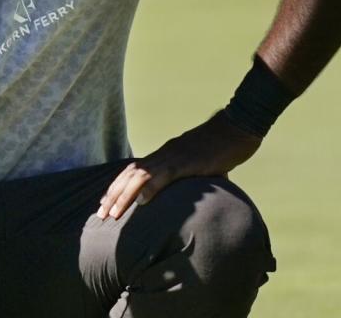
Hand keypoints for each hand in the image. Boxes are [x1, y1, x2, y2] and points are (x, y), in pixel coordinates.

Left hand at [96, 110, 261, 219]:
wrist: (239, 126)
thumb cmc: (225, 145)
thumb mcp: (204, 164)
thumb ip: (195, 177)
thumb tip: (196, 194)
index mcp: (167, 154)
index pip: (134, 170)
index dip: (118, 187)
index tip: (105, 203)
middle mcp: (165, 154)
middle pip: (131, 173)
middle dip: (113, 195)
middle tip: (100, 214)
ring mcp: (175, 156)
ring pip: (142, 175)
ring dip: (124, 196)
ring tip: (112, 213)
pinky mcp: (189, 161)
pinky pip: (166, 174)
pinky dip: (151, 187)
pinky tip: (142, 202)